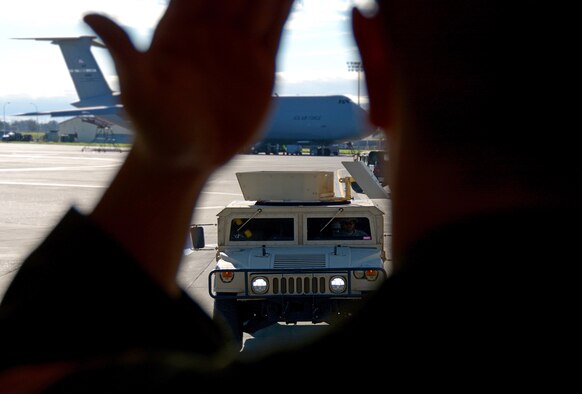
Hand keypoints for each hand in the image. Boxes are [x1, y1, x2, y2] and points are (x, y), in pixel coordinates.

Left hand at [84, 0, 292, 172]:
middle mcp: (210, 34)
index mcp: (179, 30)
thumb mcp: (138, 91)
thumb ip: (124, 51)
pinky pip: (275, 33)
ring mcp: (237, 49)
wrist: (184, 161)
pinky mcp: (261, 69)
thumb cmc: (155, 128)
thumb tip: (90, 14)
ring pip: (258, 7)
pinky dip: (284, 12)